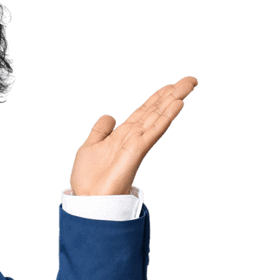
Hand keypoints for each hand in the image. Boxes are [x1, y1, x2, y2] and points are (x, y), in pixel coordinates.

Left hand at [69, 76, 197, 196]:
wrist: (88, 200)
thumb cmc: (88, 180)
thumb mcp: (90, 146)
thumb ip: (100, 130)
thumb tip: (109, 116)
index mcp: (123, 134)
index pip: (144, 111)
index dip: (158, 97)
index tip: (172, 85)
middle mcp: (133, 136)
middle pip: (155, 110)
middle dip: (172, 94)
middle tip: (191, 79)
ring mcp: (137, 143)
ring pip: (158, 116)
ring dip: (173, 100)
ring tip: (188, 85)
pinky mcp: (137, 151)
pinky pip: (154, 130)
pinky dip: (165, 117)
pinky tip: (177, 104)